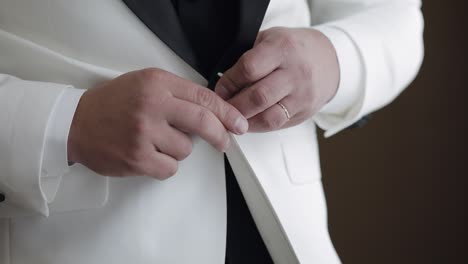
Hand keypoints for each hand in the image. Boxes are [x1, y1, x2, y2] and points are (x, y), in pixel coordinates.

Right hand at [68, 68, 247, 179]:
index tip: (239, 123)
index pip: (203, 97)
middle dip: (220, 135)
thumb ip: (177, 93)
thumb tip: (212, 111)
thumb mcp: (145, 84)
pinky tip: (149, 155)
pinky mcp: (137, 159)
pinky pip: (170, 168)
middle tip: (225, 142)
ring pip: (185, 149)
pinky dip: (165, 165)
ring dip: (178, 149)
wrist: (75, 124)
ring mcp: (144, 133)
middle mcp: (152, 106)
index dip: (226, 112)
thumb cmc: (113, 103)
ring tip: (156, 142)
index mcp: (157, 83)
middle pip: (202, 122)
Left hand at [215, 27, 339, 131]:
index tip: (220, 88)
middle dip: (234, 106)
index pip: (249, 68)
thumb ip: (248, 56)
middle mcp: (295, 73)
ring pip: (268, 117)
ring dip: (245, 121)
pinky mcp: (305, 112)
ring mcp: (302, 95)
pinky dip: (258, 126)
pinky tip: (248, 121)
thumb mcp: (270, 39)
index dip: (229, 82)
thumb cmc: (294, 49)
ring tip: (233, 118)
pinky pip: (277, 125)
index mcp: (283, 48)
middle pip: (258, 97)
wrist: (328, 60)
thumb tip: (220, 78)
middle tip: (221, 107)